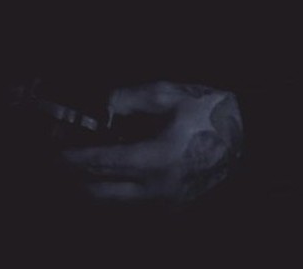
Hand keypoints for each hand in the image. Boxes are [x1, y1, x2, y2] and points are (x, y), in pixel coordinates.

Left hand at [59, 81, 242, 203]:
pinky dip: (114, 191)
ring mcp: (166, 202)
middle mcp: (159, 187)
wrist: (247, 135)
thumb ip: (129, 99)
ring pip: (115, 202)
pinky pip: (133, 203)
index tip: (55, 153)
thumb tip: (99, 105)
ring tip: (75, 170)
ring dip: (92, 187)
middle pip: (102, 191)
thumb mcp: (169, 95)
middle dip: (74, 179)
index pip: (104, 162)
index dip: (75, 158)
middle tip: (56, 164)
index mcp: (158, 158)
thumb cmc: (209, 111)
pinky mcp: (173, 207)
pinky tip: (106, 176)